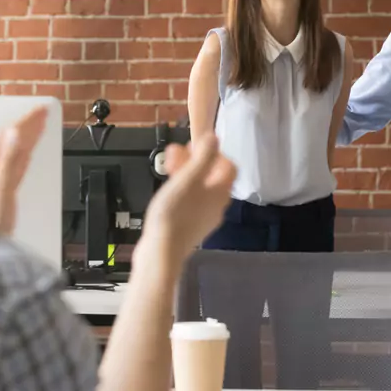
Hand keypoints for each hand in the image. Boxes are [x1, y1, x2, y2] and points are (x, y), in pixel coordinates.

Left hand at [0, 105, 47, 235]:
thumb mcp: (1, 188)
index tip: (41, 110)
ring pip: (14, 150)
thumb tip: (15, 133)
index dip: (27, 120)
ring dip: (28, 137)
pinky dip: (25, 153)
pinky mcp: (2, 188)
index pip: (9, 134)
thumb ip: (9, 160)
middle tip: (43, 113)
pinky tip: (28, 153)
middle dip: (28, 125)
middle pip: (11, 140)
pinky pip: (16, 164)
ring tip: (39, 126)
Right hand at [139, 135, 235, 263]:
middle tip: (179, 152)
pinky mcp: (188, 227)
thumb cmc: (174, 214)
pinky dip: (180, 189)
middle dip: (196, 160)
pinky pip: (189, 202)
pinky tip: (166, 187)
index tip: (199, 146)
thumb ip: (204, 157)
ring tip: (169, 165)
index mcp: (221, 192)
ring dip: (186, 173)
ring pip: (199, 189)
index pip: (229, 167)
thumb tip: (214, 138)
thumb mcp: (189, 178)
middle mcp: (217, 205)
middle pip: (213, 177)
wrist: (161, 252)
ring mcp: (203, 218)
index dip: (216, 153)